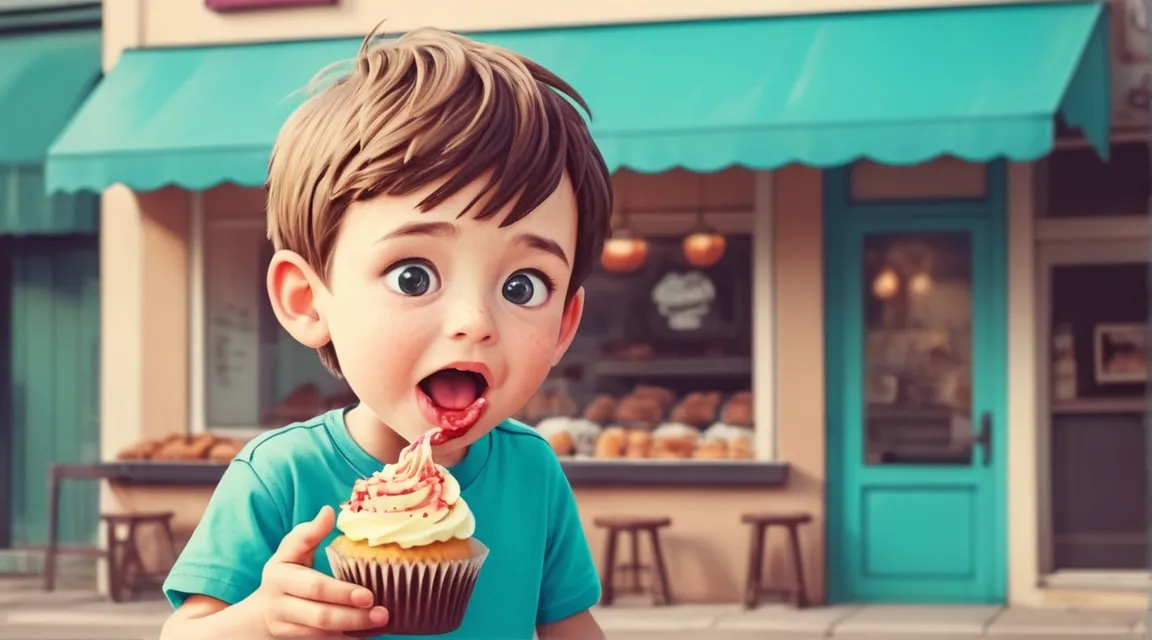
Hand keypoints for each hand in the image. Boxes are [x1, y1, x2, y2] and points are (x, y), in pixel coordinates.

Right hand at [259, 506, 388, 637]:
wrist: (261, 612)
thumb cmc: (286, 572)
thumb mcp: (290, 550)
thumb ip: (309, 532)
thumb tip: (329, 510)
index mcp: (281, 576)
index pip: (314, 587)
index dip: (341, 593)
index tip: (368, 594)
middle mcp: (281, 605)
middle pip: (320, 616)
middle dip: (353, 616)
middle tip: (382, 612)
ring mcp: (287, 627)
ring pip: (322, 633)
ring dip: (353, 629)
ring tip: (381, 622)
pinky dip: (347, 639)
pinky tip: (369, 633)